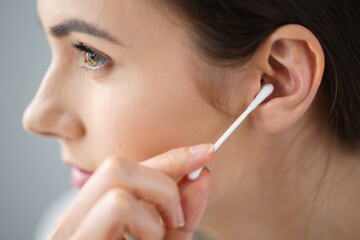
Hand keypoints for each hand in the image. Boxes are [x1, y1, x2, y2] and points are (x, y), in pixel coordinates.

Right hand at [48, 143, 213, 239]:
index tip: (205, 152)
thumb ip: (181, 214)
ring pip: (117, 176)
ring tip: (158, 238)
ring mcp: (71, 231)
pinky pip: (118, 206)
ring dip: (154, 205)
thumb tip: (201, 175)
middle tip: (176, 218)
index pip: (130, 167)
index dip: (171, 156)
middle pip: (118, 163)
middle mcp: (75, 218)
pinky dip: (146, 223)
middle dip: (161, 180)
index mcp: (94, 214)